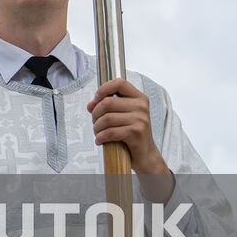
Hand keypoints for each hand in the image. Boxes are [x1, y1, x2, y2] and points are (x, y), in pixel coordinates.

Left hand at [87, 78, 171, 194]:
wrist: (146, 154)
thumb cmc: (132, 133)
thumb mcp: (123, 115)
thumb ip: (109, 106)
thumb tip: (90, 105)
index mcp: (139, 98)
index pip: (119, 83)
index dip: (104, 89)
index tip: (96, 99)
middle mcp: (142, 106)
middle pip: (108, 102)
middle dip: (95, 113)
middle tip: (95, 122)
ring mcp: (140, 119)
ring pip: (107, 118)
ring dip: (96, 127)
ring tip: (97, 132)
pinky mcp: (136, 133)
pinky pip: (110, 132)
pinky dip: (100, 137)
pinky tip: (100, 140)